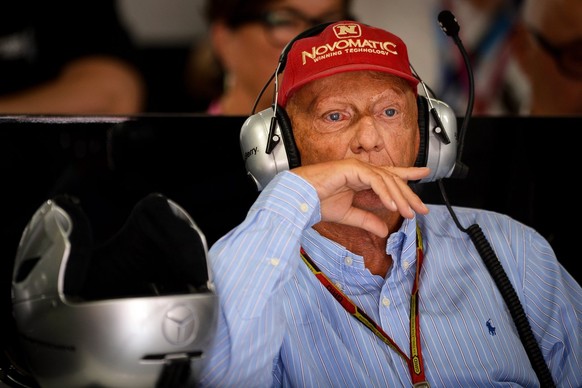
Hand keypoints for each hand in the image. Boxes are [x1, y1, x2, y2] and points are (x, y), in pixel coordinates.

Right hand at [292, 159, 429, 236]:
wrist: (300, 198)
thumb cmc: (317, 202)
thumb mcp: (348, 215)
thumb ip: (367, 220)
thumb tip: (383, 231)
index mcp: (360, 177)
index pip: (388, 175)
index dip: (407, 174)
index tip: (424, 174)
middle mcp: (361, 170)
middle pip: (392, 178)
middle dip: (408, 193)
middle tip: (422, 208)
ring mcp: (356, 167)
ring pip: (386, 179)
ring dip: (399, 197)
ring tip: (408, 213)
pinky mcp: (351, 168)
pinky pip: (374, 180)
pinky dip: (384, 193)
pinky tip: (392, 206)